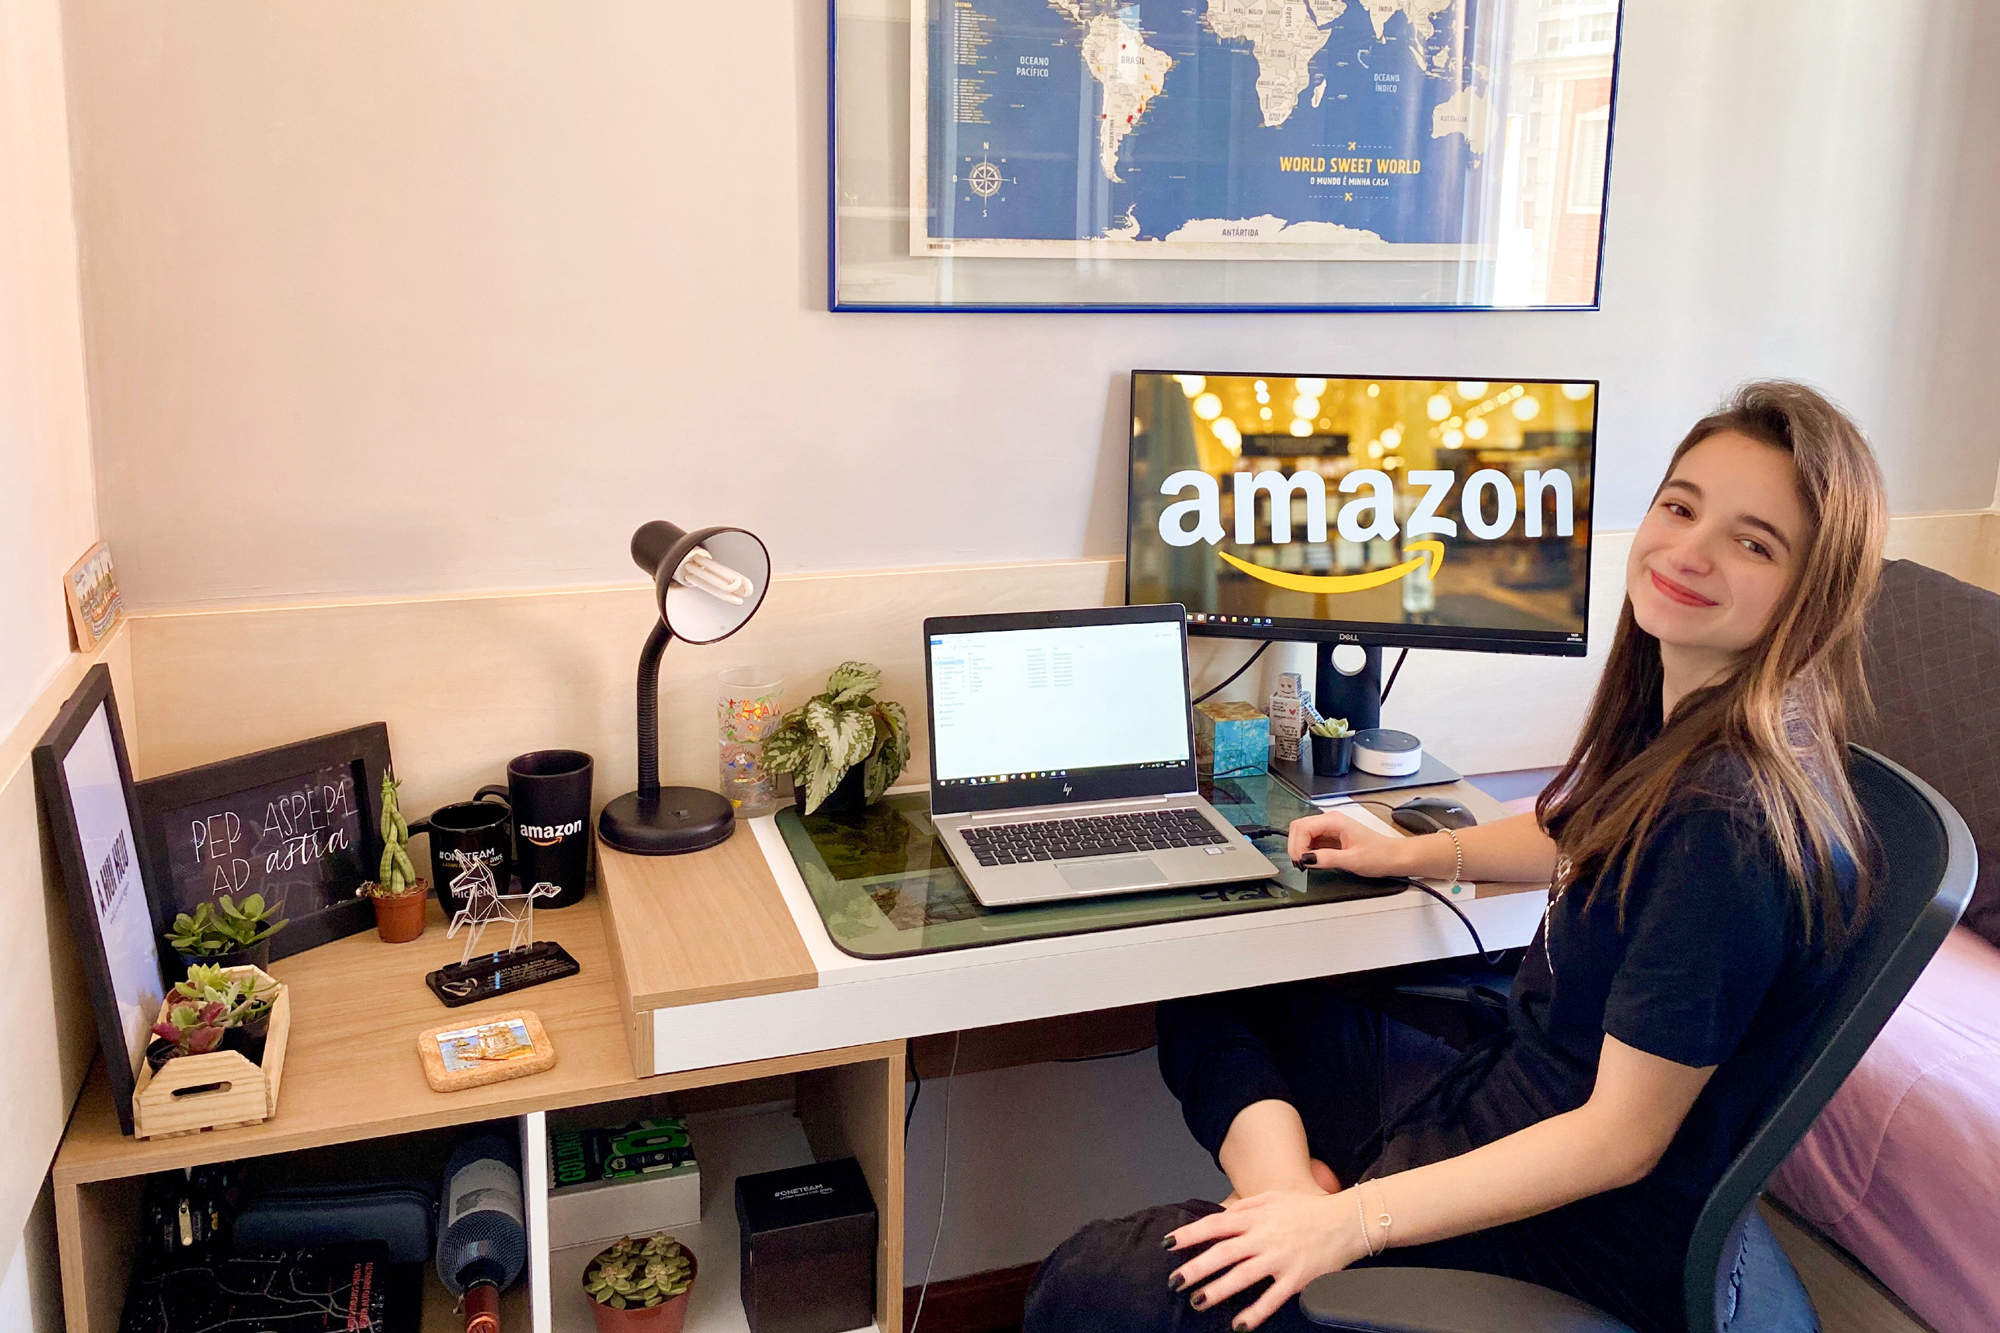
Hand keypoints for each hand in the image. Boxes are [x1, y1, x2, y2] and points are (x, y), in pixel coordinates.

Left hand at [1164, 1190, 1364, 1329]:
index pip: (1215, 1225)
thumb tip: (1221, 1213)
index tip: (1169, 1243)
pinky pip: (1272, 1298)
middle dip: (1196, 1268)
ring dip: (1217, 1290)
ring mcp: (1279, 1259)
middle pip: (1222, 1253)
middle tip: (1175, 1281)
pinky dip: (1255, 1312)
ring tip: (1197, 1301)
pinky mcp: (1297, 1279)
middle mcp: (1264, 1237)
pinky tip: (1239, 1325)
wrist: (1345, 1221)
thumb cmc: (1308, 1209)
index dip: (1190, 1234)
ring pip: (1242, 1276)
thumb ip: (1246, 1205)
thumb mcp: (1273, 1197)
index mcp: (1256, 1217)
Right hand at [1286, 809, 1419, 878]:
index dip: (1297, 845)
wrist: (1394, 857)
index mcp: (1334, 821)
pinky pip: (1311, 841)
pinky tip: (1313, 860)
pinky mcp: (1331, 837)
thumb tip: (1306, 859)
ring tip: (1307, 863)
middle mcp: (1330, 821)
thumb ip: (1327, 858)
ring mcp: (1330, 828)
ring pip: (1302, 834)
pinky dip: (1307, 851)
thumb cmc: (1379, 855)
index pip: (1302, 827)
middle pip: (1298, 827)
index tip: (1301, 861)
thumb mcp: (1353, 860)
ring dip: (1300, 848)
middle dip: (1295, 845)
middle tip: (1301, 864)